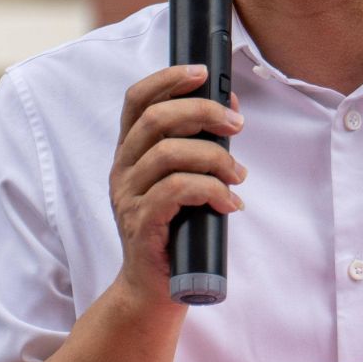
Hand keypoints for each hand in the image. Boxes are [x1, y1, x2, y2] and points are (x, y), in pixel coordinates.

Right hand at [109, 65, 244, 301]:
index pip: (137, 100)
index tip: (204, 73)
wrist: (154, 289)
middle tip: (236, 125)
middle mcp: (123, 169)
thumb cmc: (176, 230)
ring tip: (239, 176)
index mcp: (130, 152)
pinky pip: (176, 191)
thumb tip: (231, 110)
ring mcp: (128, 196)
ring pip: (169, 154)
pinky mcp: (141, 223)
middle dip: (202, 112)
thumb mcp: (186, 180)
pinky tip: (230, 203)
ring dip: (215, 158)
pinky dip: (211, 190)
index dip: (168, 78)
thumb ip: (200, 146)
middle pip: (156, 119)